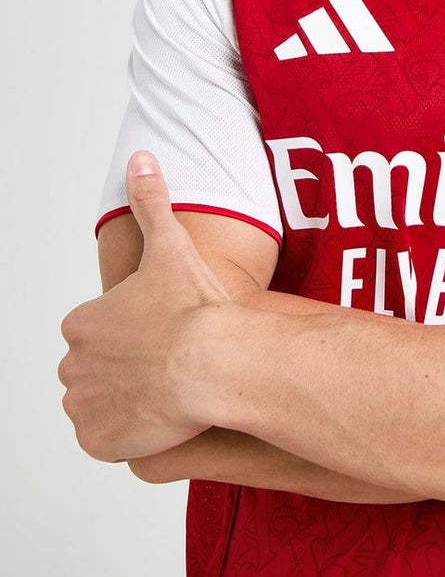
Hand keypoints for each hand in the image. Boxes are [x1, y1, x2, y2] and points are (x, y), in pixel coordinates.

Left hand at [58, 151, 231, 461]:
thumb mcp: (171, 244)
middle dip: (127, 365)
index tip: (164, 328)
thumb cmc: (194, 307)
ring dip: (127, 398)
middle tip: (170, 358)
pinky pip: (108, 439)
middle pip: (97, 367)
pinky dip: (130, 432)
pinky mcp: (101, 442)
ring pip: (102, 402)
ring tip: (169, 387)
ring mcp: (86, 407)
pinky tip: (162, 415)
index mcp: (83, 322)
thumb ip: (151, 202)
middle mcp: (74, 366)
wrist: (214, 362)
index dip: (133, 329)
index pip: (97, 330)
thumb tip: (140, 159)